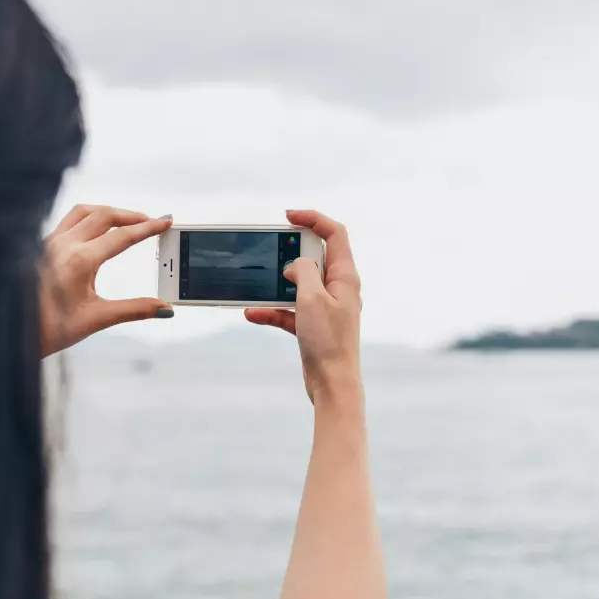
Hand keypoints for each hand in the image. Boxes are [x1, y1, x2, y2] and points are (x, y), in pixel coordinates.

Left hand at [41, 205, 173, 356]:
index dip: (148, 228)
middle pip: (105, 215)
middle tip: (152, 221)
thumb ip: (135, 310)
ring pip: (84, 212)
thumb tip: (163, 309)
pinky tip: (97, 228)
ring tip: (127, 220)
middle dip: (132, 216)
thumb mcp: (97, 319)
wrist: (14, 331)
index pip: (122, 236)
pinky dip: (89, 217)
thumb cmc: (49, 329)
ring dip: (109, 212)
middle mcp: (63, 245)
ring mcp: (49, 243)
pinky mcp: (42, 246)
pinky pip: (69, 220)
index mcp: (79, 260)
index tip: (165, 222)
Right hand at [244, 210, 362, 405]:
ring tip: (256, 283)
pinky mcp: (312, 324)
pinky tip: (252, 313)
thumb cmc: (328, 341)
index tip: (288, 216)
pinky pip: (288, 309)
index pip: (334, 234)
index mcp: (345, 276)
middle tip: (270, 250)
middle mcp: (338, 288)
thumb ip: (302, 271)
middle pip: (314, 256)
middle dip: (289, 252)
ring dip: (275, 284)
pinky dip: (271, 309)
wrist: (331, 383)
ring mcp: (325, 307)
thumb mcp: (312, 298)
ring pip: (298, 284)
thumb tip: (294, 265)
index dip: (313, 219)